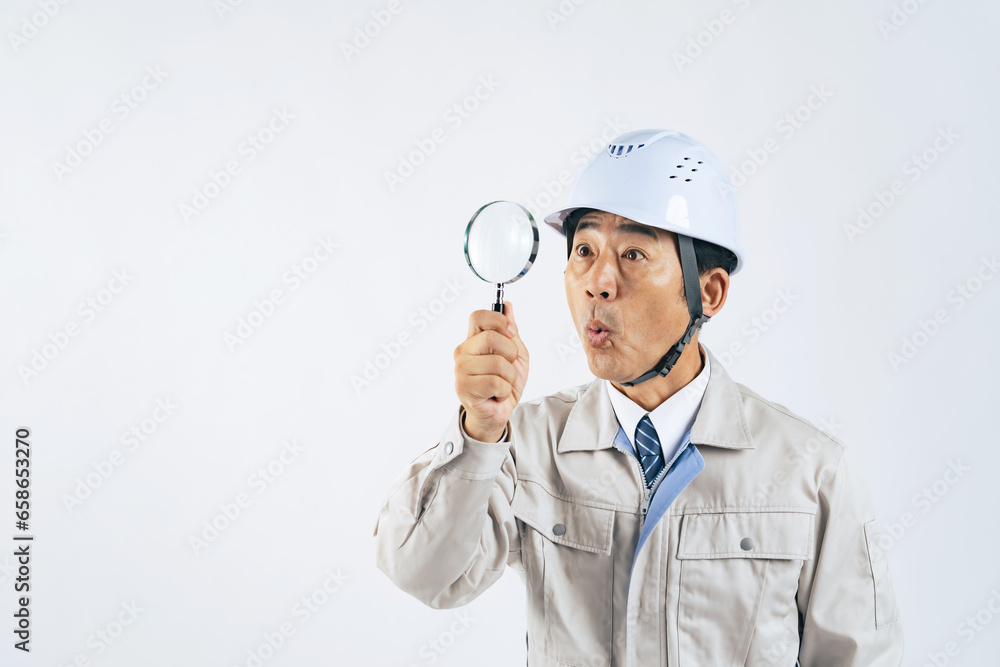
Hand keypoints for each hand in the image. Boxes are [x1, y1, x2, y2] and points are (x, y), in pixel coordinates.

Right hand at [454, 300, 528, 442]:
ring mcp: (461, 369)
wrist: (498, 412)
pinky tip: (496, 394)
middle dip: (511, 354)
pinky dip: (504, 390)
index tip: (511, 332)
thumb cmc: (504, 382)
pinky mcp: (464, 387)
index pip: (478, 316)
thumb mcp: (515, 354)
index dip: (499, 320)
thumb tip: (508, 306)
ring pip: (498, 363)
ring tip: (502, 384)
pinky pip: (496, 382)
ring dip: (509, 377)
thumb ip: (511, 331)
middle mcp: (463, 351)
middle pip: (492, 337)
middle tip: (508, 367)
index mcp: (474, 339)